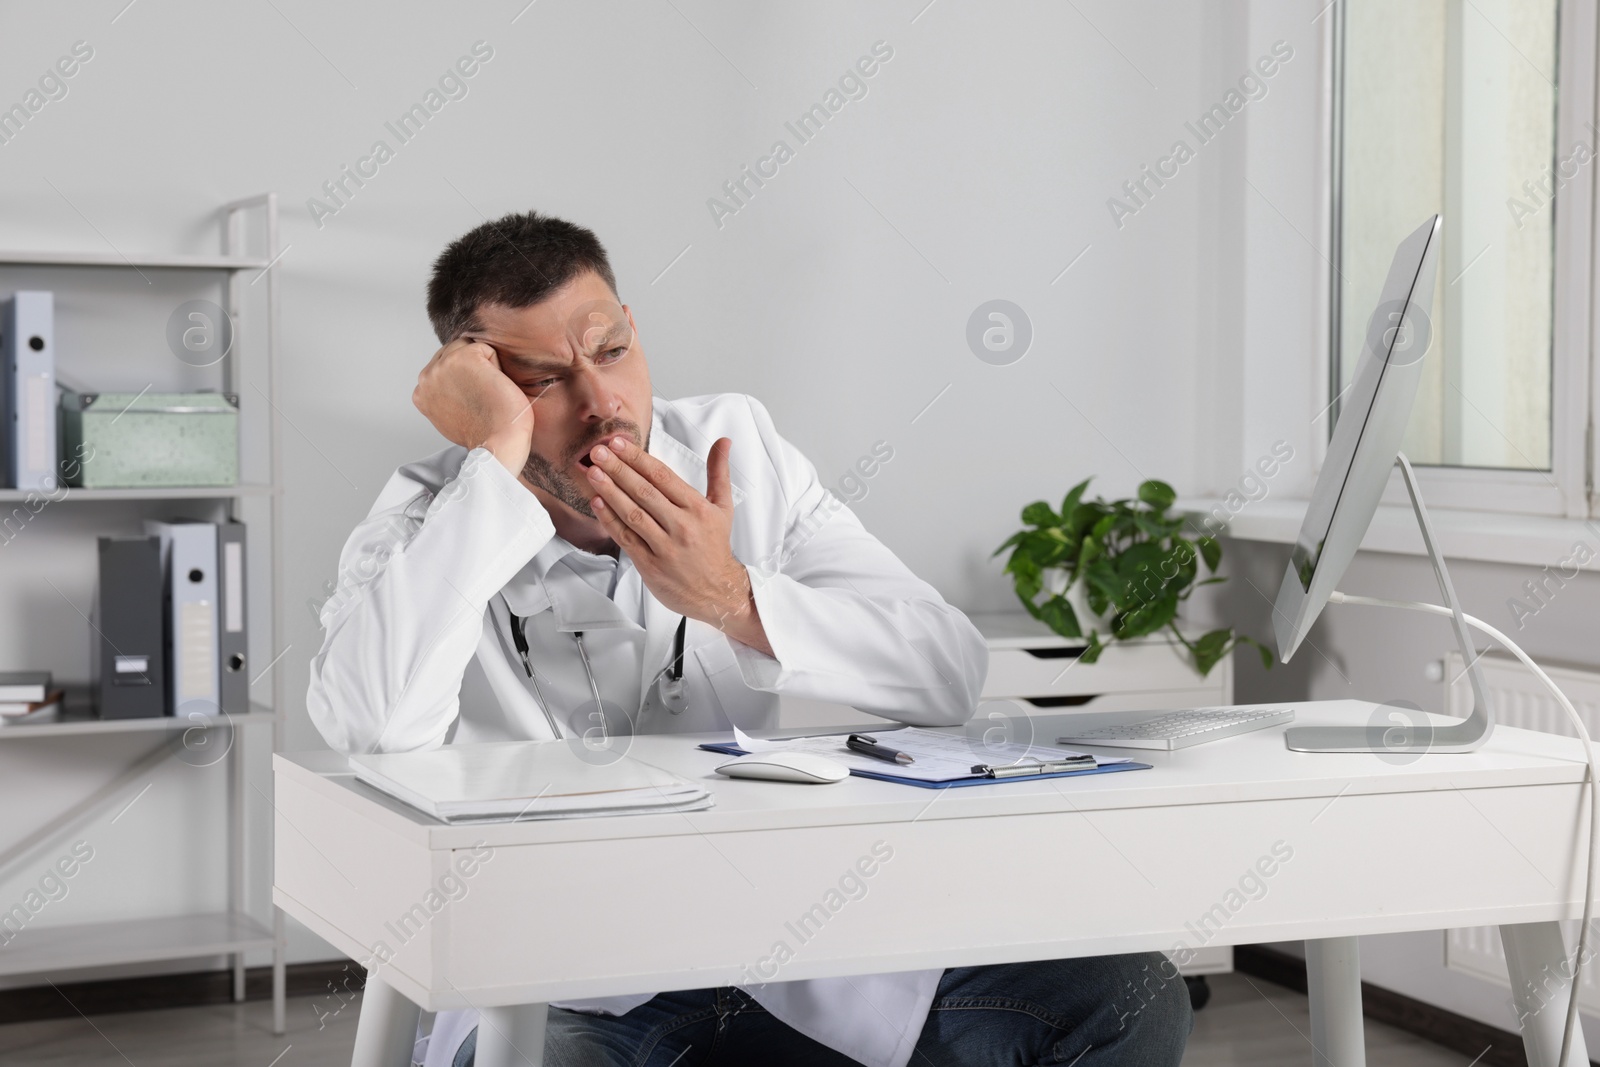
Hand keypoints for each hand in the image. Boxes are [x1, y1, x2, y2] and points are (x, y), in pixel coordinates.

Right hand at [412, 338, 533, 474]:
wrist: (497, 445)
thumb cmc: (484, 435)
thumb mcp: (450, 416)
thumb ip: (444, 396)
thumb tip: (453, 382)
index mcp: (420, 392)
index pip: (444, 367)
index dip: (465, 380)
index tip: (473, 403)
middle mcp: (426, 377)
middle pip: (455, 353)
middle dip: (472, 370)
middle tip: (482, 399)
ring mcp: (442, 365)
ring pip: (469, 348)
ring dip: (484, 367)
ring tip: (487, 393)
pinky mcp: (465, 357)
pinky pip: (487, 349)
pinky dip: (497, 366)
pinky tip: (494, 388)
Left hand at [584, 434, 772, 655]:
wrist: (717, 592)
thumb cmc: (715, 546)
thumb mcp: (723, 507)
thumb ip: (718, 472)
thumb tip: (723, 441)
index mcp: (697, 509)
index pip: (663, 477)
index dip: (638, 458)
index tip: (619, 443)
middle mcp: (682, 526)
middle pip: (644, 492)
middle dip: (619, 469)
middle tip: (598, 451)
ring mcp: (665, 547)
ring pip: (633, 514)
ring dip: (610, 492)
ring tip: (593, 473)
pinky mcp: (650, 565)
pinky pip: (626, 538)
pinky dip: (610, 520)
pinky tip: (597, 503)